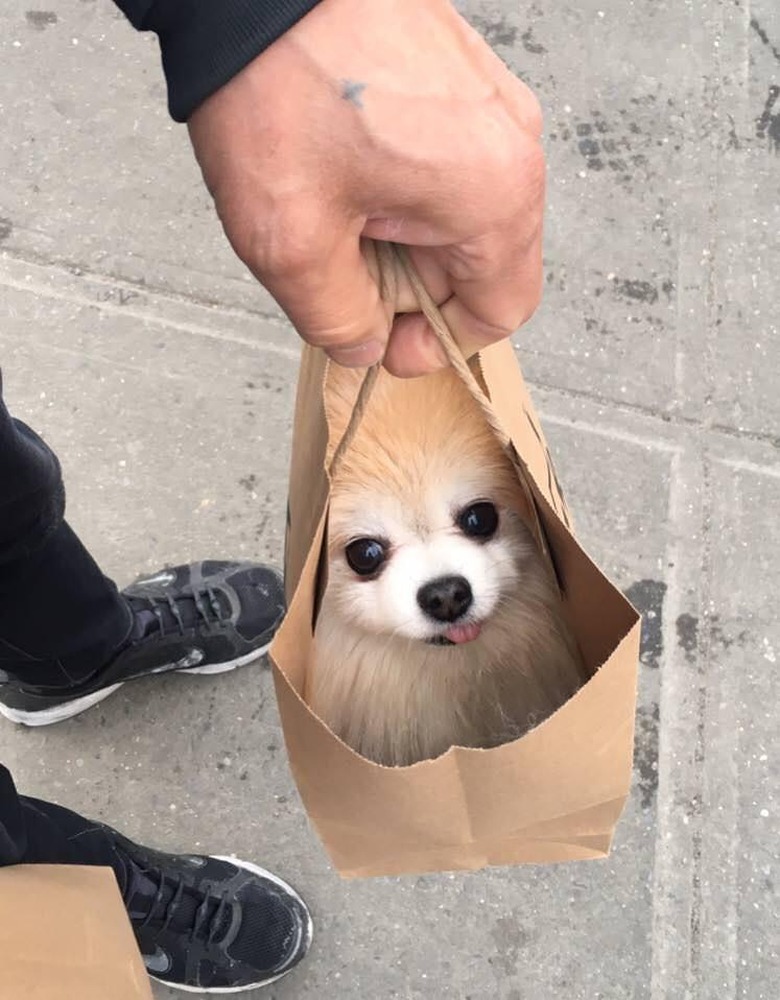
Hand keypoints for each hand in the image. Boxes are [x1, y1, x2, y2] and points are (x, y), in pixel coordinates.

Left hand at [187, 0, 544, 376]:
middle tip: (341, 274)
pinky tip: (345, 172)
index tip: (381, 340)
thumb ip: (339, 321)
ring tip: (336, 214)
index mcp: (494, 195)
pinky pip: (447, 162)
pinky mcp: (458, 73)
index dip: (437, 344)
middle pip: (479, 264)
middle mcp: (511, 143)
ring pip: (462, 213)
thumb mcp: (294, 243)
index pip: (497, 311)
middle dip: (411, 288)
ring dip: (402, 238)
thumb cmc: (276, 85)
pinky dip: (401, 188)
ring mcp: (488, 99)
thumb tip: (364, 343)